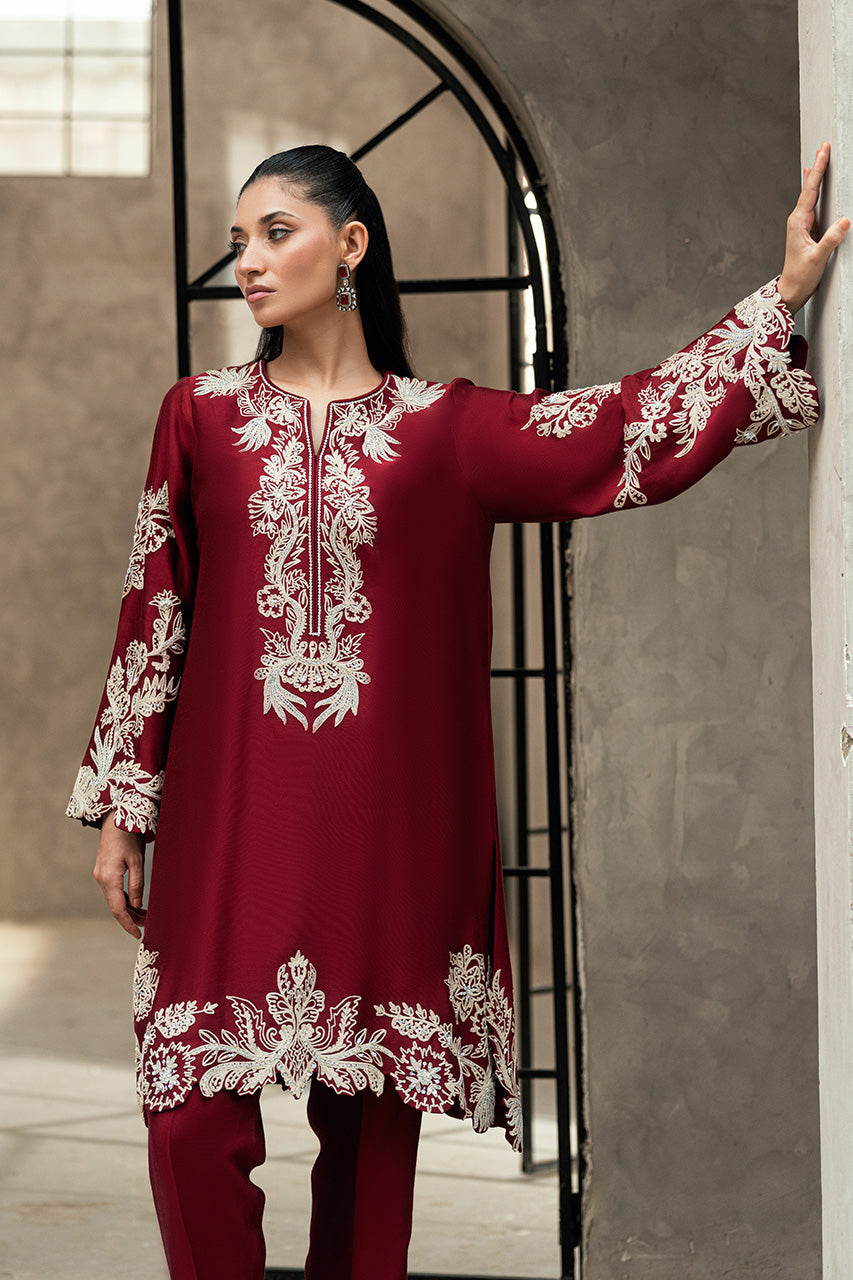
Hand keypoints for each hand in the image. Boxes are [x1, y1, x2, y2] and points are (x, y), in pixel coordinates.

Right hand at [93, 810, 146, 938]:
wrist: (115, 818)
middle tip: (148, 926)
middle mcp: (101, 879)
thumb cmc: (128, 836)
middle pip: (115, 906)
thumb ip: (137, 883)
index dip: (128, 924)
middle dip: (130, 918)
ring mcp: (101, 875)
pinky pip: (113, 891)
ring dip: (128, 909)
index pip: (118, 909)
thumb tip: (137, 905)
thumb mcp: (137, 860)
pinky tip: (135, 903)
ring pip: (114, 899)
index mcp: (109, 878)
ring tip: (145, 917)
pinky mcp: (104, 871)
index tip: (138, 934)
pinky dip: (124, 899)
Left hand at [778, 141, 849, 313]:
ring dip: (816, 176)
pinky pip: (814, 205)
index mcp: (798, 222)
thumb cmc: (801, 276)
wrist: (792, 290)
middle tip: (823, 146)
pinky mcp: (807, 230)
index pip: (810, 190)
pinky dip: (816, 191)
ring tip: (819, 158)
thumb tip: (844, 221)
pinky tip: (816, 183)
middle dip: (817, 167)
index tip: (822, 152)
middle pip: (810, 188)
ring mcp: (802, 224)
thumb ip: (831, 239)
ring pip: (811, 195)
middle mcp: (798, 220)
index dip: (818, 169)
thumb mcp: (817, 258)